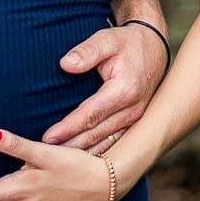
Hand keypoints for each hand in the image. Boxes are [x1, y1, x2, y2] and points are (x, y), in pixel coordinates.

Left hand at [40, 22, 166, 151]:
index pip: (91, 114)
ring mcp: (136, 119)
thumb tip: (65, 64)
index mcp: (125, 90)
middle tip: (44, 154)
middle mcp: (133, 109)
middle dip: (70, 146)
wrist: (155, 47)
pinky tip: (80, 159)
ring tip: (57, 161)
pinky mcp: (136, 123)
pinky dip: (97, 152)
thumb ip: (87, 51)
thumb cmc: (127, 42)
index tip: (48, 138)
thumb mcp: (108, 39)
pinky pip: (115, 143)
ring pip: (106, 143)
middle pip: (97, 134)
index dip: (68, 127)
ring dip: (82, 154)